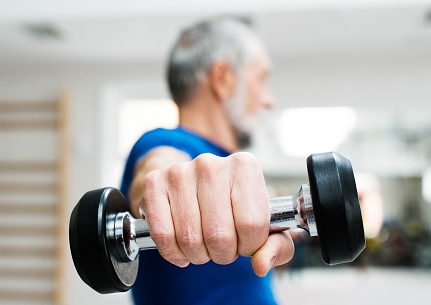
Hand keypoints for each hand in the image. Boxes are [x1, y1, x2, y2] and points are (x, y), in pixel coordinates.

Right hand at [140, 152, 293, 275]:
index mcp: (245, 166)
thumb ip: (275, 247)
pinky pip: (163, 234)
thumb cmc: (232, 206)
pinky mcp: (154, 183)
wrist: (192, 184)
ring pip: (190, 239)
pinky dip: (173, 252)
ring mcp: (180, 171)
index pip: (252, 225)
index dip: (249, 246)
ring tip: (203, 243)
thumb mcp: (264, 225)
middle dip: (222, 254)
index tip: (244, 241)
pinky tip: (181, 246)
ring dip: (198, 255)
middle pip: (219, 236)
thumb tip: (261, 265)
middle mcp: (211, 164)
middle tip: (221, 245)